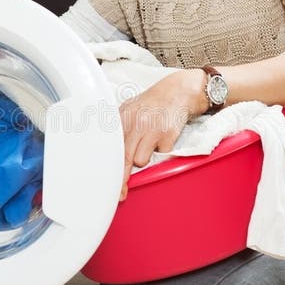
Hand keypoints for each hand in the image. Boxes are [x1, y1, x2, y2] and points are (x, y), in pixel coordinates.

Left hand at [118, 69, 206, 198]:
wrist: (178, 91)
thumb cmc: (152, 104)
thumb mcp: (130, 109)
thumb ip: (119, 128)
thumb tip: (107, 152)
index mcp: (123, 117)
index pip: (110, 147)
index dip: (107, 167)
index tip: (105, 183)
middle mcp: (135, 122)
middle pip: (123, 158)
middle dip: (121, 178)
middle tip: (120, 193)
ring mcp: (152, 129)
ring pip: (141, 160)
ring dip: (144, 158)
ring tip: (148, 145)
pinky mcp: (168, 136)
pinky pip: (160, 156)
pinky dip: (161, 152)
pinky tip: (162, 139)